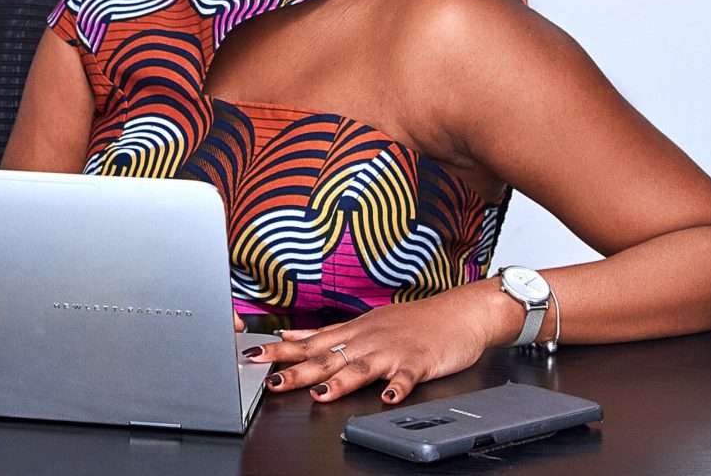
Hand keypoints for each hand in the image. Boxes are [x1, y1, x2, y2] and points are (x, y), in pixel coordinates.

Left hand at [246, 286, 507, 404]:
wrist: (458, 312)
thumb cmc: (413, 321)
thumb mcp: (366, 322)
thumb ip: (328, 333)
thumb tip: (290, 336)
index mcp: (354, 332)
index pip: (310, 342)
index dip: (280, 351)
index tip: (252, 356)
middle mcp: (367, 340)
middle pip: (327, 356)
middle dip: (297, 369)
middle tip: (272, 380)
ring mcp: (392, 351)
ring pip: (361, 367)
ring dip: (341, 381)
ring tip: (322, 394)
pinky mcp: (418, 361)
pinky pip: (406, 376)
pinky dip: (397, 388)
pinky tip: (389, 398)